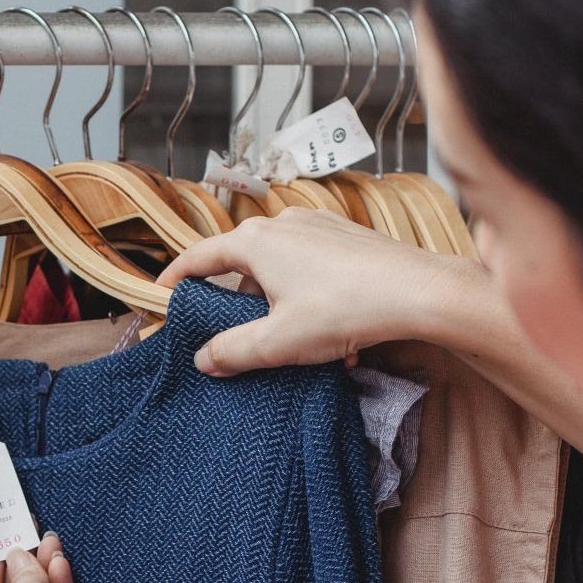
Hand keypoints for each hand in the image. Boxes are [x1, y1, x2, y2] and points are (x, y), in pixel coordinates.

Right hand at [155, 207, 485, 375]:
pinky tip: (331, 330)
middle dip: (238, 301)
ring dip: (279, 304)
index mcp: (256, 242)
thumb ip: (233, 351)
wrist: (419, 292)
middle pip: (242, 264)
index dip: (177, 277)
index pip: (200, 257)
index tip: (163, 293)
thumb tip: (204, 359)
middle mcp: (284, 223)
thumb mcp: (278, 342)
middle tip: (236, 333)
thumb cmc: (346, 309)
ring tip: (296, 342)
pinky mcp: (347, 237)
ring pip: (280, 268)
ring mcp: (318, 226)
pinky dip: (309, 296)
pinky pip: (311, 266)